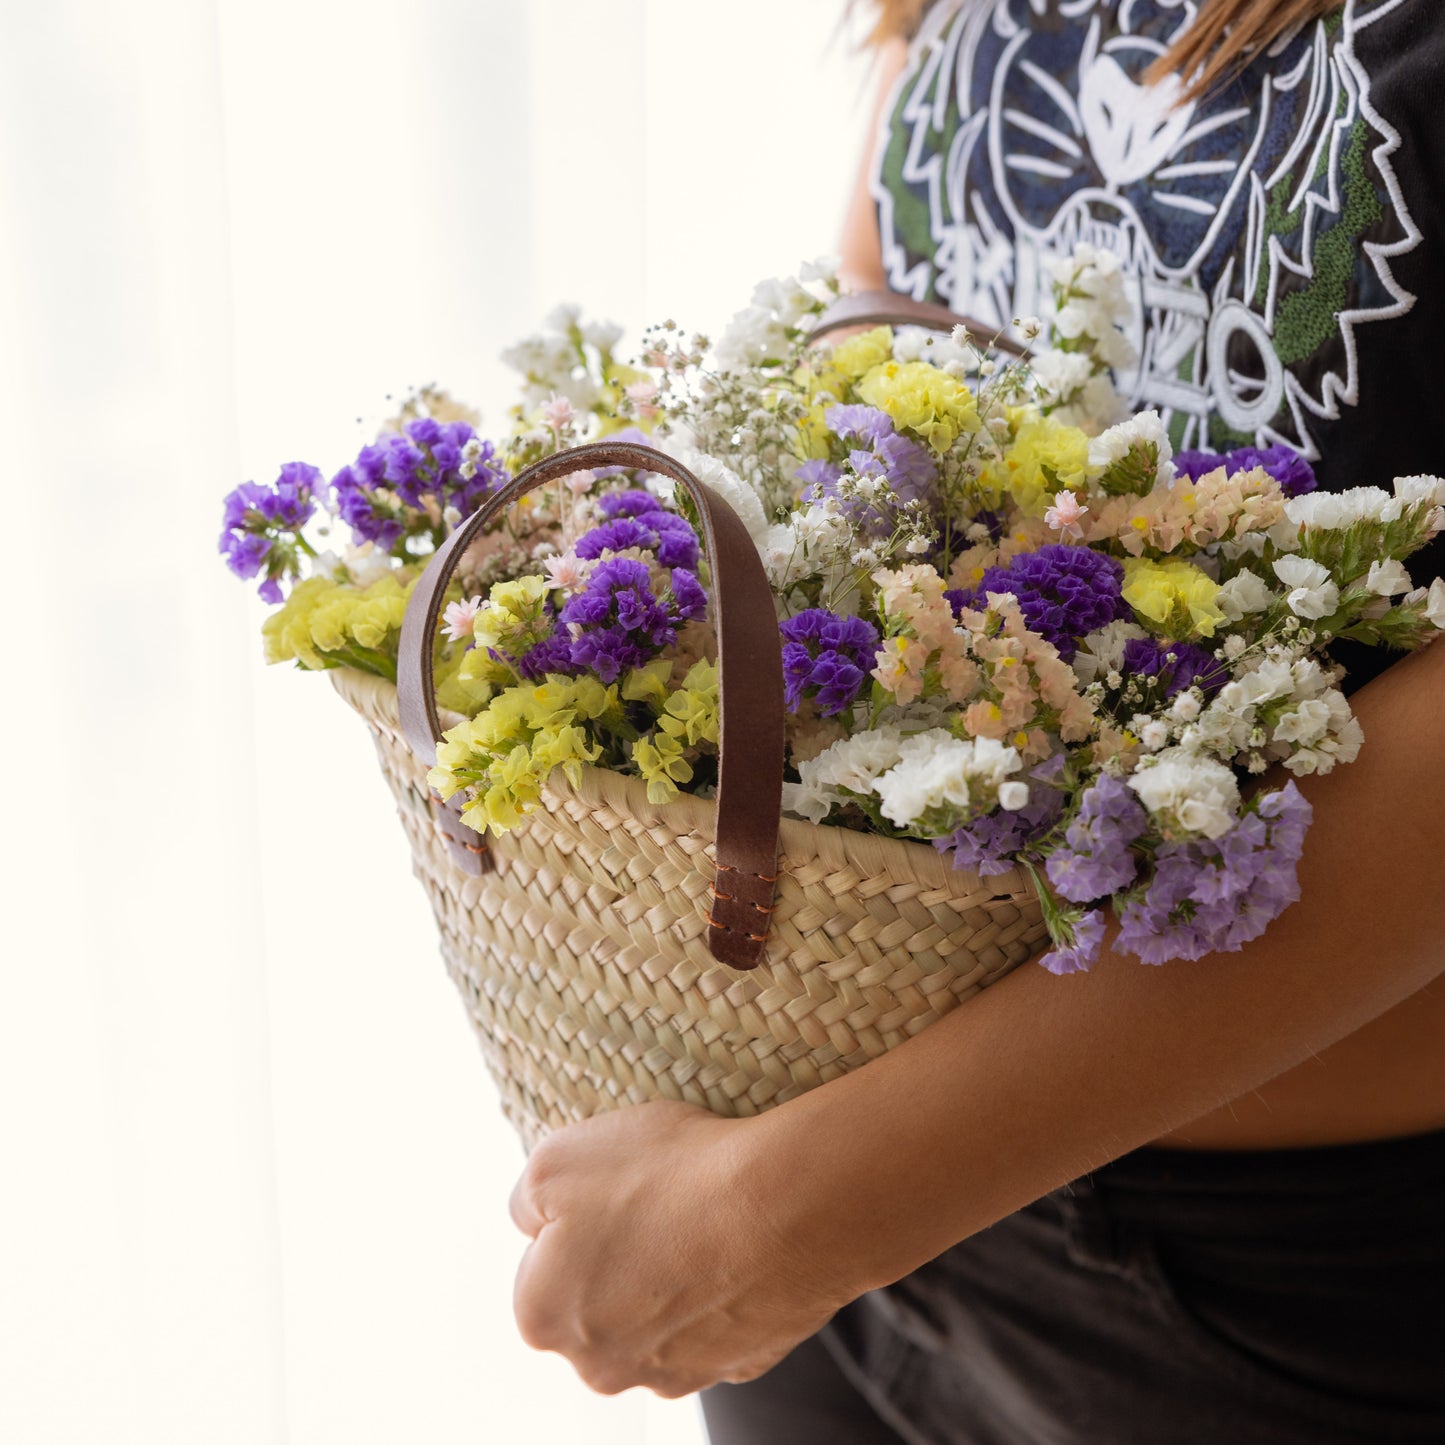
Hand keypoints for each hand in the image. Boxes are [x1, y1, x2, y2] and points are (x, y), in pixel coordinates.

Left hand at [508, 1100, 854, 1396]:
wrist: (780, 1206)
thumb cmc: (665, 1178)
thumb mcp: (555, 1159)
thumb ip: (524, 1199)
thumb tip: (531, 1220)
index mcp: (543, 1317)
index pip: (540, 1263)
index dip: (576, 1215)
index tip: (613, 1188)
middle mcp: (600, 1364)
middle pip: (597, 1298)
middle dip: (620, 1254)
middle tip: (657, 1201)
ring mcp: (674, 1373)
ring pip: (659, 1315)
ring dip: (673, 1274)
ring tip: (703, 1218)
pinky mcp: (738, 1364)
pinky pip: (719, 1320)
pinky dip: (725, 1286)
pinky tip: (738, 1244)